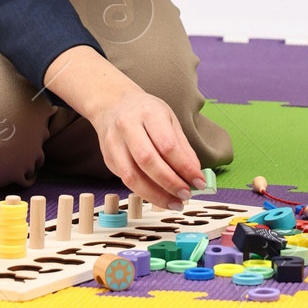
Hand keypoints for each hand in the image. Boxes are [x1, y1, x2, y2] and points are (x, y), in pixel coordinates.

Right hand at [87, 86, 205, 209]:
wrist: (113, 104)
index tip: (199, 181)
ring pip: (132, 176)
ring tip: (175, 203)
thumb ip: (182, 147)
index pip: (167, 145)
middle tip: (186, 194)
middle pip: (147, 160)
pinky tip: (159, 197)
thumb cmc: (146, 112)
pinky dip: (144, 192)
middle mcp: (127, 126)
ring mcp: (114, 143)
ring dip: (155, 194)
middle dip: (170, 182)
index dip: (184, 167)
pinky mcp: (108, 158)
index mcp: (148, 113)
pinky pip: (125, 180)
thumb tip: (195, 174)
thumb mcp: (169, 120)